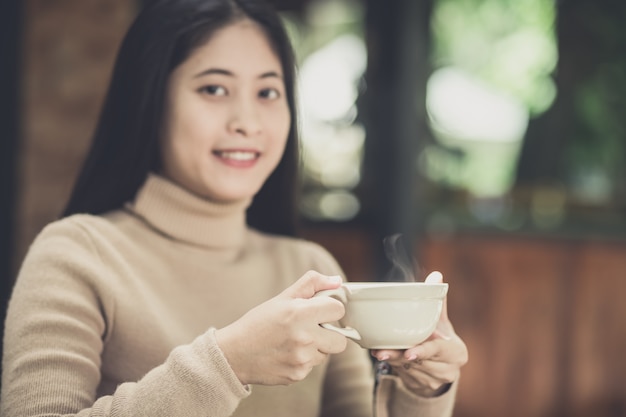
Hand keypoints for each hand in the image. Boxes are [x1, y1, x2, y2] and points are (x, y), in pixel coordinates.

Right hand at [215, 271, 347, 385]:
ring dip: (316, 347)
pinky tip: (286, 354)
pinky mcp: (298, 375)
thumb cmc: (258, 323)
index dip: (330, 309)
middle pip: (340, 339)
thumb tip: (337, 281)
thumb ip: (311, 284)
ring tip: (293, 341)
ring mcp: (302, 359)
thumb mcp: (282, 298)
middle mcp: (304, 338)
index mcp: (300, 313)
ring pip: (326, 353)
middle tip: (310, 328)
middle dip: (329, 333)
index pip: (338, 310)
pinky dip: (304, 360)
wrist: (233, 354)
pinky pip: (312, 366)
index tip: (319, 311)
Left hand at [371, 271, 467, 396]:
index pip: (438, 350)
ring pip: (407, 369)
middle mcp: (447, 370)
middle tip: (380, 351)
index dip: (423, 350)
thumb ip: (438, 301)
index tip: (409, 352)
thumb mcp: (442, 322)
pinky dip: (392, 366)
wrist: (443, 368)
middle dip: (398, 355)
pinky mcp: (419, 386)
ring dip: (392, 361)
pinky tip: (382, 357)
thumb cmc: (442, 339)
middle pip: (418, 361)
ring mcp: (433, 381)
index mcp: (456, 353)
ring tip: (378, 352)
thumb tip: (436, 275)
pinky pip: (402, 375)